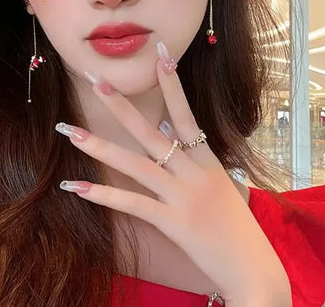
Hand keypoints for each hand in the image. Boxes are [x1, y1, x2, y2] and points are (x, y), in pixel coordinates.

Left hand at [55, 41, 290, 305]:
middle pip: (151, 132)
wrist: (255, 269)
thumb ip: (195, 160)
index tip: (160, 55)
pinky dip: (103, 194)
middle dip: (121, 105)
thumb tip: (169, 133)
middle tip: (97, 81)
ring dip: (98, 146)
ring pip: (134, 164)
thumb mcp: (220, 185)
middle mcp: (193, 172)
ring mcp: (182, 196)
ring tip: (69, 131)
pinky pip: (132, 203)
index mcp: (207, 160)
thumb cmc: (237, 227)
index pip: (186, 114)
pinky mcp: (172, 222)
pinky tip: (77, 186)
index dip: (172, 84)